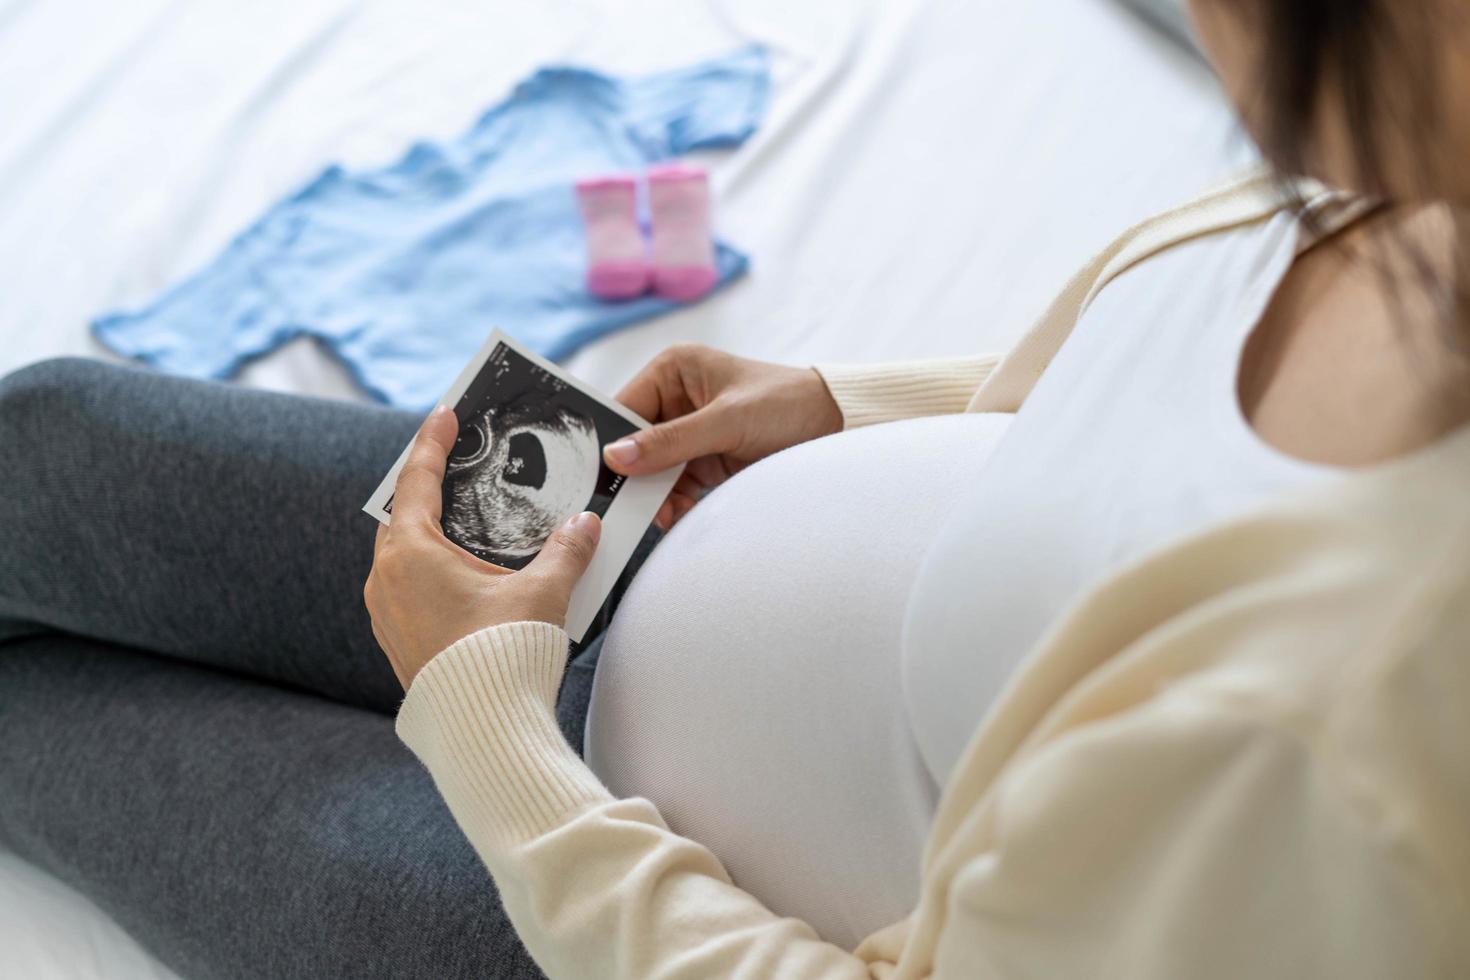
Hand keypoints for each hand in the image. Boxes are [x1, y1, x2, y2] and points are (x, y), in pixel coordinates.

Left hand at [365, 406, 601, 688]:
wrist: (483, 732)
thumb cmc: (504, 655)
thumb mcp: (543, 592)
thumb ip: (566, 550)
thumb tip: (586, 524)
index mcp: (411, 552)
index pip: (416, 480)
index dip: (433, 442)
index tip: (444, 413)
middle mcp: (386, 579)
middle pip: (404, 517)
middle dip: (429, 491)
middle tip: (455, 468)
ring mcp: (386, 614)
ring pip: (403, 557)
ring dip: (431, 538)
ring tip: (465, 527)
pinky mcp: (397, 643)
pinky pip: (407, 591)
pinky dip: (431, 573)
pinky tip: (463, 580)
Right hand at [603, 344, 842, 528]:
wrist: (836, 428)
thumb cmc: (786, 404)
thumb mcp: (727, 420)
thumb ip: (672, 440)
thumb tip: (616, 457)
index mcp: (674, 370)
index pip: (624, 408)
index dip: (610, 442)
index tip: (602, 478)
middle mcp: (676, 398)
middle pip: (634, 443)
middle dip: (633, 476)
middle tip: (624, 507)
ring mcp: (689, 432)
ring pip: (652, 470)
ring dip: (654, 494)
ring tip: (659, 515)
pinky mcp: (704, 461)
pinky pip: (674, 486)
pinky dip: (673, 503)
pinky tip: (676, 516)